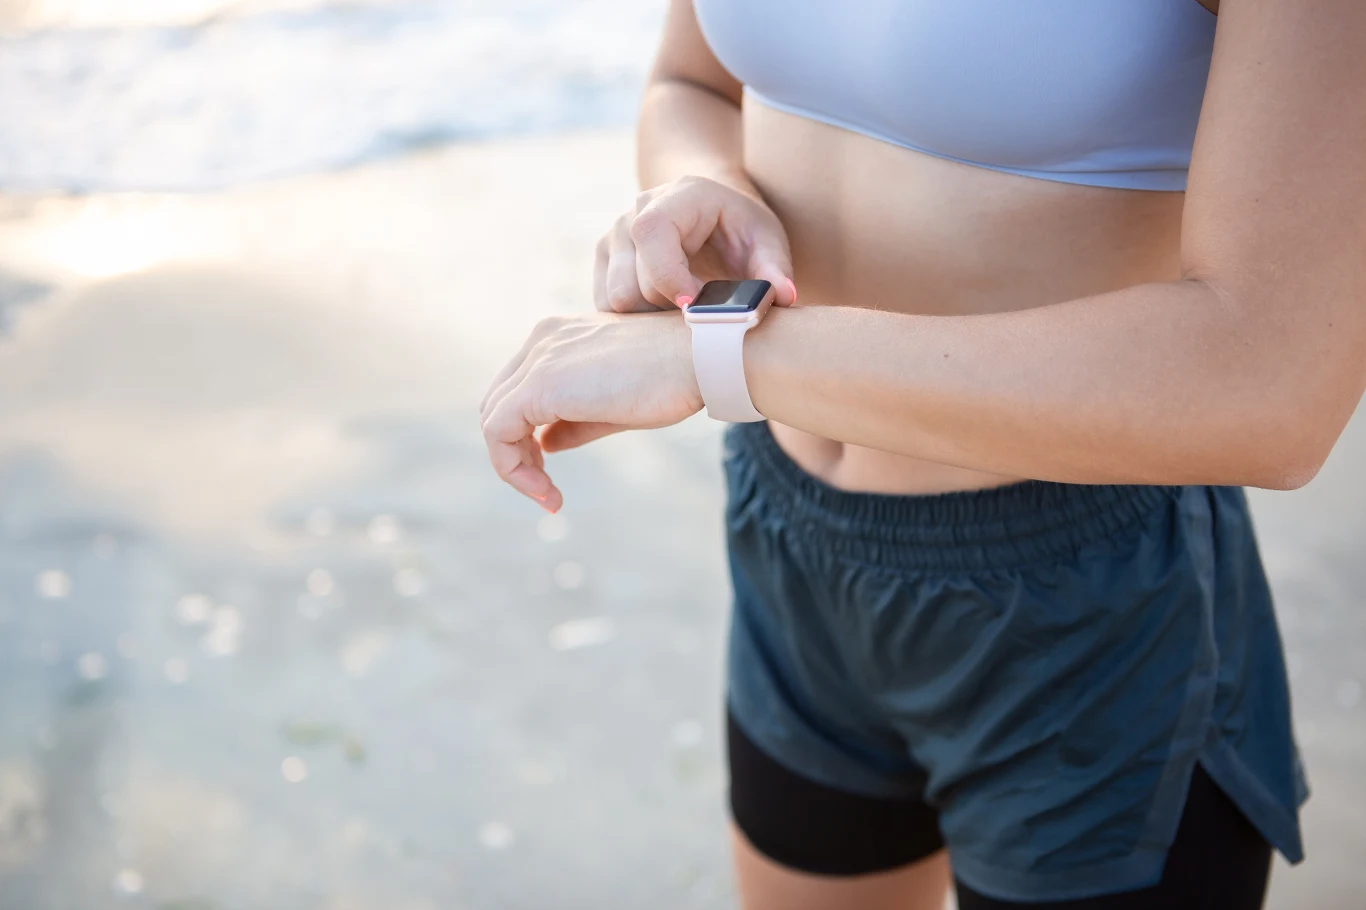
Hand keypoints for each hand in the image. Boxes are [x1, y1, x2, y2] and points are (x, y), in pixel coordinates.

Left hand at [480, 312, 700, 510]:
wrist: (701, 358)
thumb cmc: (673, 379)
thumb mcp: (614, 405)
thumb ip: (574, 422)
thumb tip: (544, 444)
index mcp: (559, 336)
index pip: (519, 388)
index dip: (525, 434)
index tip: (550, 467)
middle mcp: (542, 340)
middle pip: (499, 403)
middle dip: (516, 451)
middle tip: (546, 489)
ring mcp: (538, 358)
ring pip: (494, 419)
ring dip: (514, 466)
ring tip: (547, 496)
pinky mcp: (539, 384)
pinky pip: (498, 432)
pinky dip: (513, 468)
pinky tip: (547, 492)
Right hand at [595, 175, 798, 312]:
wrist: (710, 212)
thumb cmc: (740, 228)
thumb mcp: (767, 240)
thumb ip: (774, 268)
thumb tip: (783, 296)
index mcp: (677, 197)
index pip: (651, 234)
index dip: (669, 277)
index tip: (696, 306)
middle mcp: (637, 211)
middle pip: (631, 280)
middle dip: (666, 306)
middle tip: (700, 310)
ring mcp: (615, 235)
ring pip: (616, 299)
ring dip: (649, 316)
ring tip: (683, 310)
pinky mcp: (605, 261)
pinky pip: (607, 306)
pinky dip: (635, 320)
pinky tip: (664, 311)